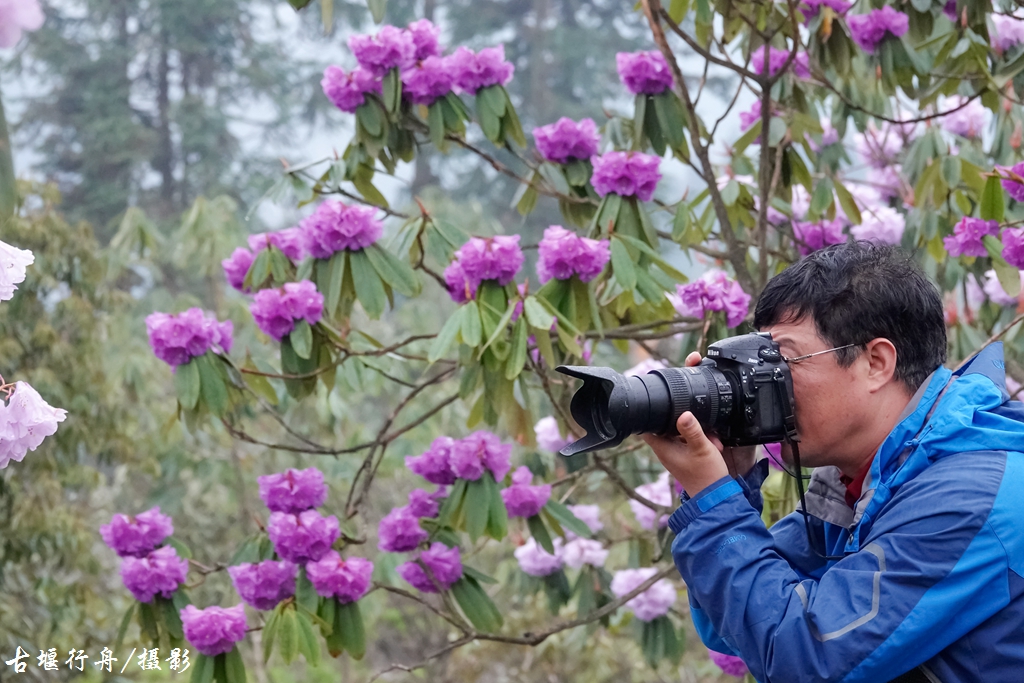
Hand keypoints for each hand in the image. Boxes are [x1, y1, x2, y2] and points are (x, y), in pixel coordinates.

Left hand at [641, 352, 755, 496]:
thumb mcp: (702, 449)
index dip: (650, 406)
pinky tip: (715, 441)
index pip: (646, 421)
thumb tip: (684, 413)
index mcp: (662, 445)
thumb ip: (693, 430)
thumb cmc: (707, 477)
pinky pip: (691, 437)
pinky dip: (702, 435)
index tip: (659, 393)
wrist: (717, 498)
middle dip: (680, 412)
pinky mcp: (687, 453)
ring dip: (696, 426)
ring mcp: (676, 450)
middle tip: (693, 407)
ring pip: (680, 428)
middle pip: (665, 421)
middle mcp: (665, 447)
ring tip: (712, 437)